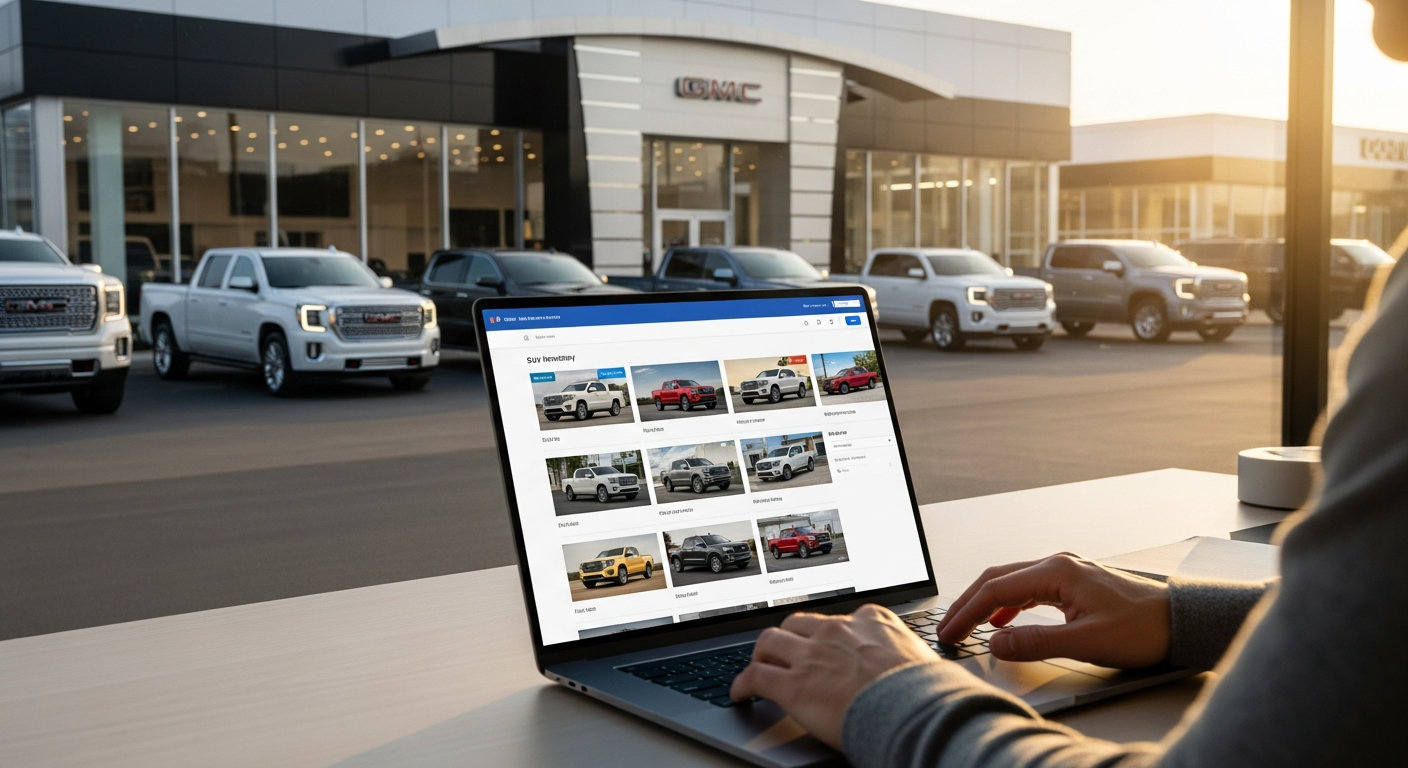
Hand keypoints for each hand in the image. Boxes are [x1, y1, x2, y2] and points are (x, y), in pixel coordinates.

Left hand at [729, 605, 935, 749]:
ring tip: (758, 666)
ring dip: (761, 655)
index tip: (826, 641)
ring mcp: (812, 654)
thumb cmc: (928, 694)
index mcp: (871, 621)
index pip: (841, 617)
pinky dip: (742, 684)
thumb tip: (930, 678)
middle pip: (798, 623)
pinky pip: (755, 676)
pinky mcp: (793, 683)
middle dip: (789, 637)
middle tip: (785, 651)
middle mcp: (837, 630)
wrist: (917, 710)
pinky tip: (740, 694)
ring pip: (770, 642)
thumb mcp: (923, 663)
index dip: (828, 632)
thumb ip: (911, 660)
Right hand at [937, 553, 1170, 667]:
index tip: (950, 633)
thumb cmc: (1144, 628)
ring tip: (968, 625)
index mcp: (1057, 571)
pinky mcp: (1075, 584)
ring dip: (986, 603)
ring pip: (1012, 581)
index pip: (996, 589)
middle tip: (948, 629)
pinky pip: (1029, 588)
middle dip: (968, 604)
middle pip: (998, 579)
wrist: (1181, 622)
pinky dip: (1008, 604)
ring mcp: (1067, 572)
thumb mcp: (1086, 642)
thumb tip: (997, 642)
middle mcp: (1059, 564)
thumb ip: (1036, 642)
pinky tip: (1005, 621)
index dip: (967, 613)